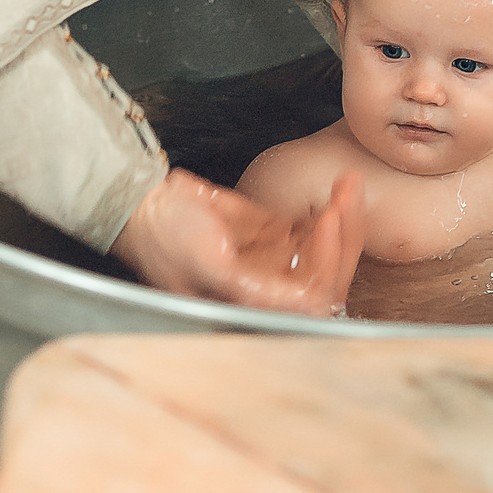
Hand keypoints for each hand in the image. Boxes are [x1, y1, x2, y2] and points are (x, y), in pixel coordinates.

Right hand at [111, 168, 362, 316]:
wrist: (145, 202)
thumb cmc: (164, 240)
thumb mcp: (210, 266)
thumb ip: (259, 289)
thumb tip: (312, 305)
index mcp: (256, 309)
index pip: (312, 297)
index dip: (328, 262)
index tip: (327, 220)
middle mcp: (271, 291)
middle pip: (328, 271)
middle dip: (343, 233)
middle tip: (346, 195)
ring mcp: (275, 262)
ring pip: (327, 248)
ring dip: (343, 217)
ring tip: (347, 184)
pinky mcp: (274, 235)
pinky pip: (314, 228)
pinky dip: (330, 208)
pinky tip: (338, 188)